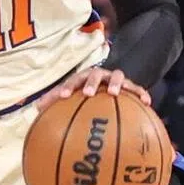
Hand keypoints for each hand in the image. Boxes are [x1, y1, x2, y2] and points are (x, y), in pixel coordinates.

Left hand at [36, 66, 150, 113]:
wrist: (107, 84)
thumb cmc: (84, 92)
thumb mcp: (70, 94)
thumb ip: (54, 101)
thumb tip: (36, 109)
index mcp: (83, 78)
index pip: (74, 80)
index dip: (68, 87)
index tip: (64, 96)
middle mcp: (100, 76)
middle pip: (95, 75)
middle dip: (92, 83)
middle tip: (88, 94)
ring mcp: (115, 79)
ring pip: (117, 77)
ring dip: (117, 83)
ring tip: (116, 93)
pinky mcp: (130, 86)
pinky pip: (137, 89)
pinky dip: (141, 93)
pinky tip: (147, 102)